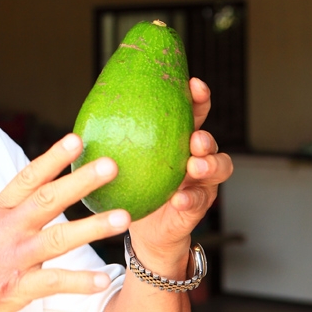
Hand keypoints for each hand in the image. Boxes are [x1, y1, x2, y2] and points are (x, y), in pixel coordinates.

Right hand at [0, 134, 129, 311]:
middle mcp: (5, 230)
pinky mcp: (16, 288)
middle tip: (110, 165)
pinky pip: (53, 283)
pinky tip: (102, 278)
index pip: (27, 178)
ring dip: (91, 227)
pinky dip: (79, 281)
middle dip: (79, 182)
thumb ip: (14, 207)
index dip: (52, 158)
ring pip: (56, 239)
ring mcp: (11, 259)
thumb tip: (48, 185)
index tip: (76, 140)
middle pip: (47, 201)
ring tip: (122, 217)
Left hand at [128, 77, 233, 269]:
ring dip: (209, 165)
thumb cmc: (132, 183)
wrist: (143, 226)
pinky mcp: (197, 206)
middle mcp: (195, 156)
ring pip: (219, 168)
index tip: (194, 85)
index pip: (194, 112)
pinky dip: (191, 198)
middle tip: (195, 139)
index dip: (198, 97)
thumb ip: (120, 134)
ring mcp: (200, 181)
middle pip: (210, 140)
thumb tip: (93, 108)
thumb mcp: (124, 156)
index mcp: (178, 137)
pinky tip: (180, 199)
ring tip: (194, 166)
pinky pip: (200, 201)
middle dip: (206, 136)